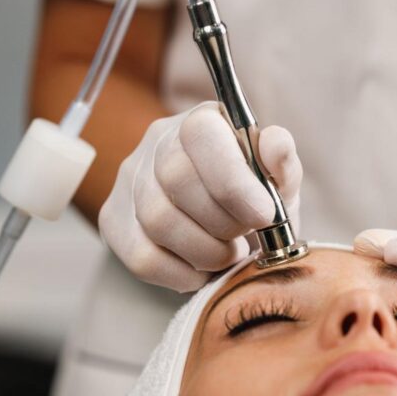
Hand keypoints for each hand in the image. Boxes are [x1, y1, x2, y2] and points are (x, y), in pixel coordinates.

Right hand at [99, 101, 301, 291]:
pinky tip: (201, 270)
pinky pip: (141, 257)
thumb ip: (282, 162)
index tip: (264, 216)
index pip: (201, 135)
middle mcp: (156, 142)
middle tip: (244, 236)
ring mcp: (129, 181)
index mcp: (202, 121)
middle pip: (176, 180)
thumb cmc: (256, 200)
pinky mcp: (114, 221)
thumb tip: (274, 144)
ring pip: (158, 221)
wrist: (228, 229)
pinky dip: (181, 274)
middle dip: (223, 222)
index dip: (234, 182)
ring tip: (227, 253)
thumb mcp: (279, 182)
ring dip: (206, 252)